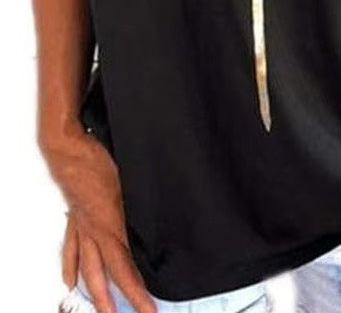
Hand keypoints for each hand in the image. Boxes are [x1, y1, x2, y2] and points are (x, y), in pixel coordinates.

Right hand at [40, 126, 155, 312]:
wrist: (70, 150)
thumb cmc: (100, 161)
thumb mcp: (133, 181)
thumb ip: (145, 203)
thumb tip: (165, 216)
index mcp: (112, 226)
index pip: (126, 270)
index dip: (137, 293)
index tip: (149, 310)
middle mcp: (95, 232)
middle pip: (106, 276)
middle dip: (116, 301)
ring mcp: (82, 227)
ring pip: (87, 269)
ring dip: (94, 293)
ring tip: (102, 311)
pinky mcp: (75, 219)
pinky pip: (71, 249)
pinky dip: (71, 268)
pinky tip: (70, 281)